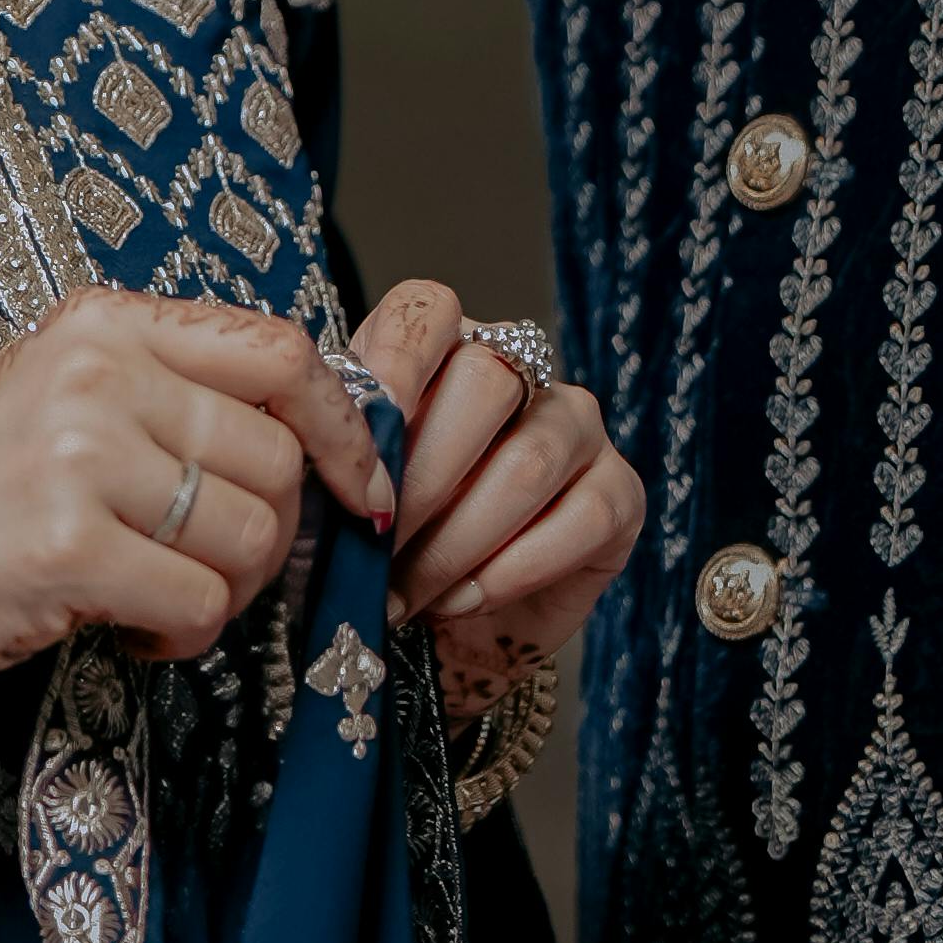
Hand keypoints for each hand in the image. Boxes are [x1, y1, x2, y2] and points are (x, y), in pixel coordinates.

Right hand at [0, 290, 387, 702]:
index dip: (343, 427)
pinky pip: (200, 603)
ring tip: (155, 602)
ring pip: (251, 537)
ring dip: (223, 594)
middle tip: (208, 572)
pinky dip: (181, 640)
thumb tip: (322, 440)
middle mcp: (94, 372)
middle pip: (278, 459)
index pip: (281, 352)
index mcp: (102, 322)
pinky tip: (127, 636)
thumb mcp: (64, 400)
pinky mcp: (65, 546)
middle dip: (272, 538)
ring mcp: (76, 455)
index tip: (361, 486)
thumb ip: (173, 395)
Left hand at [354, 279, 647, 711]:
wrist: (455, 631)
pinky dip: (508, 572)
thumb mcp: (355, 494)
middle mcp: (524, 373)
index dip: (396, 364)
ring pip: (528, 462)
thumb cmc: (396, 548)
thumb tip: (322, 461)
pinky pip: (577, 521)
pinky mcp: (620, 492)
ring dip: (457, 540)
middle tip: (377, 546)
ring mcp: (579, 427)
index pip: (427, 311)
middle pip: (485, 383)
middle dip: (423, 478)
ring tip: (408, 593)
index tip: (361, 441)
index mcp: (445, 350)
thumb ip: (348, 460)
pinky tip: (462, 600)